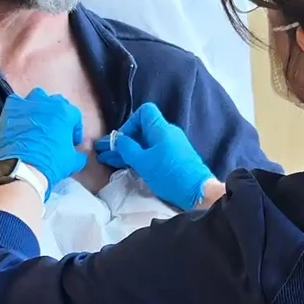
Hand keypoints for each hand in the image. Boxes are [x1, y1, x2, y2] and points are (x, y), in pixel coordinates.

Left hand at [0, 89, 86, 199]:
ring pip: (37, 97)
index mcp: (66, 112)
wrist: (24, 168)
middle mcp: (49, 103)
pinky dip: (19, 108)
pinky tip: (20, 119)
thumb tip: (78, 153)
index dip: (74, 129)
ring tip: (37, 121)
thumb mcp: (73, 161)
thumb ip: (79, 153)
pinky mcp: (11, 109)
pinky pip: (16, 101)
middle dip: (58, 115)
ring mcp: (29, 104)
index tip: (71, 141)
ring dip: (40, 107)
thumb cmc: (52, 163)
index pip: (74, 115)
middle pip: (57, 103)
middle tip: (55, 131)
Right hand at [94, 103, 214, 209]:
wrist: (197, 192)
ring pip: (147, 143)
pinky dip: (141, 157)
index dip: (130, 123)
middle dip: (125, 140)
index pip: (144, 112)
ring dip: (131, 151)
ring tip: (111, 161)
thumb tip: (119, 139)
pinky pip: (154, 152)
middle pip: (143, 129)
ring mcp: (173, 146)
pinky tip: (130, 166)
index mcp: (161, 128)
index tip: (123, 140)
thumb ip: (128, 148)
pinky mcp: (175, 158)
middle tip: (106, 152)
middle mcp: (168, 133)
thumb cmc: (169, 174)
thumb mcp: (143, 162)